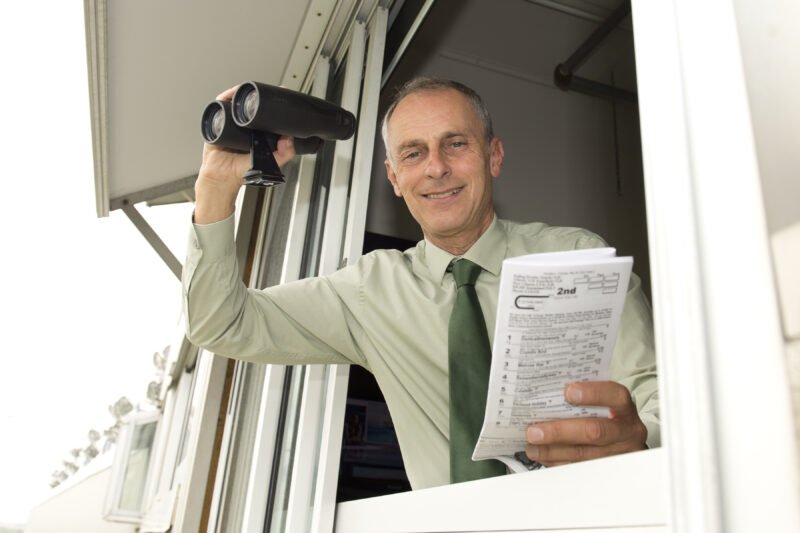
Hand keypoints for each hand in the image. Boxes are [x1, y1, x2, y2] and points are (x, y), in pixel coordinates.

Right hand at [194, 86, 296, 223]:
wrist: (222, 177)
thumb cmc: (243, 171)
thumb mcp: (270, 164)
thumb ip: (283, 155)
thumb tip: (289, 139)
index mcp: (260, 132)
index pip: (268, 112)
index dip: (274, 101)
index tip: (282, 92)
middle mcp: (246, 126)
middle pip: (252, 103)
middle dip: (257, 94)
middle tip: (264, 89)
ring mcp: (232, 123)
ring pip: (236, 103)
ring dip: (240, 94)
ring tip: (247, 91)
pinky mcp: (218, 124)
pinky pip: (219, 107)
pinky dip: (223, 99)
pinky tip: (229, 96)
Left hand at [525, 381, 646, 466]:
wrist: (624, 439)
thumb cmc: (604, 413)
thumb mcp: (601, 401)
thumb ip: (580, 394)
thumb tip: (545, 392)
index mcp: (623, 406)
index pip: (614, 395)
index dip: (592, 393)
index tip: (568, 391)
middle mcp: (625, 431)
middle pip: (594, 431)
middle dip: (560, 431)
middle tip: (534, 431)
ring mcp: (618, 453)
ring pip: (584, 455)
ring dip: (553, 452)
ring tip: (532, 447)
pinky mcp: (607, 469)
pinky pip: (580, 469)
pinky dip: (558, 463)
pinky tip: (542, 457)